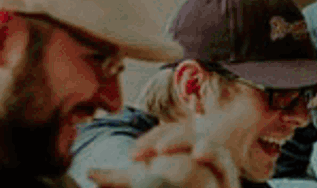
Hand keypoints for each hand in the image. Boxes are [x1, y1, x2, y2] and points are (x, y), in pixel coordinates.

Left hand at [88, 121, 239, 187]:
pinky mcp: (227, 181)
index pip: (164, 134)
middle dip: (174, 140)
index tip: (133, 157)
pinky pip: (227, 173)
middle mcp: (197, 149)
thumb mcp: (140, 181)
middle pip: (188, 136)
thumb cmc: (174, 183)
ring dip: (208, 148)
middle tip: (158, 152)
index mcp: (176, 144)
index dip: (149, 142)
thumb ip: (117, 178)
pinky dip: (223, 170)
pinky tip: (211, 168)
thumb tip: (89, 172)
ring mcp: (214, 164)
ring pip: (213, 150)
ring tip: (198, 153)